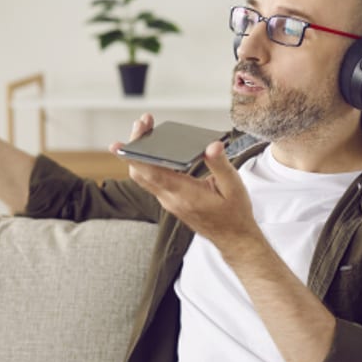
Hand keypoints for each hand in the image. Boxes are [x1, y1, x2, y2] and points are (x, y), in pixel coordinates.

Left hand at [110, 114, 262, 253]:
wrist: (233, 237)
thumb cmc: (234, 214)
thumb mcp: (233, 186)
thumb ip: (220, 164)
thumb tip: (212, 145)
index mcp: (186, 195)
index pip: (152, 174)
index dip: (136, 155)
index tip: (127, 140)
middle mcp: (171, 199)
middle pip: (140, 173)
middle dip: (136, 146)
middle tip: (142, 124)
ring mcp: (168, 201)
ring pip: (143, 177)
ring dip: (140, 153)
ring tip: (146, 130)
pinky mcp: (169, 200)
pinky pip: (151, 180)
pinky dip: (148, 162)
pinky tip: (154, 147)